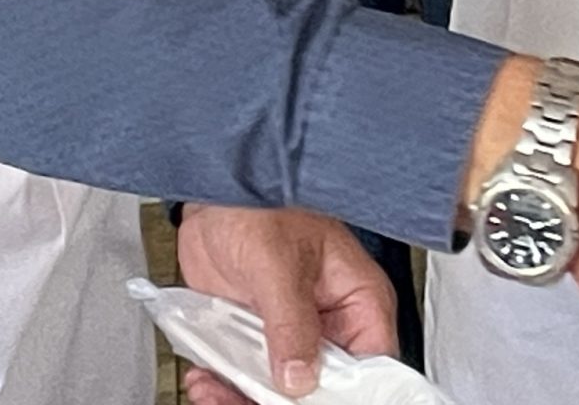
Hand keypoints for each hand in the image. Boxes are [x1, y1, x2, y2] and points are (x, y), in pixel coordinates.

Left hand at [174, 205, 396, 403]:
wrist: (211, 194)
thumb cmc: (260, 203)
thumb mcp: (278, 263)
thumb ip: (292, 323)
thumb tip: (300, 377)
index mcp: (357, 297)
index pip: (373, 361)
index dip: (349, 391)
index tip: (311, 399)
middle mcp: (328, 320)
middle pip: (323, 386)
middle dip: (284, 400)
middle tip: (251, 399)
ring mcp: (291, 331)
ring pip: (280, 390)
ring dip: (243, 398)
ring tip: (215, 392)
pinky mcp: (257, 335)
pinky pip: (247, 379)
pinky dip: (224, 388)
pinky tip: (206, 381)